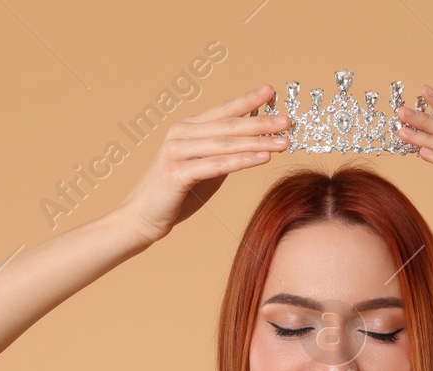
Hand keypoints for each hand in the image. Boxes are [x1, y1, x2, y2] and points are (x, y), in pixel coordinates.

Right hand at [112, 85, 294, 243]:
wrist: (143, 217)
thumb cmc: (176, 193)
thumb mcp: (205, 168)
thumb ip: (223, 153)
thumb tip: (253, 143)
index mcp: (188, 128)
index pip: (223, 110)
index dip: (248, 100)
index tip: (272, 91)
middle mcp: (181, 133)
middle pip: (229, 125)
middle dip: (261, 122)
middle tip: (289, 121)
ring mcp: (177, 151)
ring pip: (225, 143)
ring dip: (258, 142)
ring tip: (285, 142)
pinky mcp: (177, 173)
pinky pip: (216, 165)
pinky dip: (242, 161)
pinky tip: (263, 158)